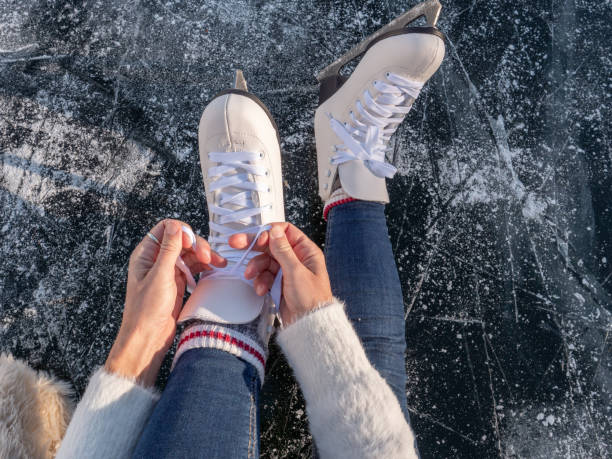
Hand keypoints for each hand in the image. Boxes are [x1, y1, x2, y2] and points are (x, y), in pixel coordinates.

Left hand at [105, 219, 225, 386]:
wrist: (147, 337)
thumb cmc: (145, 310)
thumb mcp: (159, 276)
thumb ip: (169, 249)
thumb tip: (175, 226)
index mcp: (146, 254)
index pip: (165, 229)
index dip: (182, 232)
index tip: (193, 245)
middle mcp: (156, 260)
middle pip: (181, 241)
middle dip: (197, 245)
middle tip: (208, 257)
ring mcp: (167, 271)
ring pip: (190, 254)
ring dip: (205, 256)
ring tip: (218, 263)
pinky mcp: (177, 282)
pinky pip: (193, 268)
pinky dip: (204, 267)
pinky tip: (213, 270)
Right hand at [229, 223, 332, 325]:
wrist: (309, 325)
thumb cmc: (312, 300)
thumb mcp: (296, 271)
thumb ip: (283, 250)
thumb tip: (274, 231)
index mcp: (306, 251)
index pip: (286, 232)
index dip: (270, 232)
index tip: (258, 238)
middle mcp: (296, 259)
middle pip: (271, 245)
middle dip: (254, 246)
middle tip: (236, 243)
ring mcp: (286, 271)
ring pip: (265, 261)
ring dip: (256, 267)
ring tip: (250, 275)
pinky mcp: (279, 283)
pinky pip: (264, 276)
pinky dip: (260, 281)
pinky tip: (260, 289)